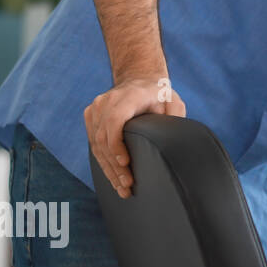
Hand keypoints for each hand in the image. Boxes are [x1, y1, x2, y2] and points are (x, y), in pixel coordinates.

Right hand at [84, 75, 186, 198]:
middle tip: (127, 185)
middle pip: (104, 137)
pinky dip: (103, 161)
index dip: (117, 143)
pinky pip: (93, 143)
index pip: (115, 120)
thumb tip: (175, 142)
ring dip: (108, 168)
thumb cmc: (160, 94)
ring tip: (121, 188)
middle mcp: (107, 101)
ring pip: (96, 144)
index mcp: (129, 96)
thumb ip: (175, 117)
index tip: (125, 163)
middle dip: (115, 165)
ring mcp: (96, 108)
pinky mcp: (90, 117)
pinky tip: (112, 177)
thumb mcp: (173, 101)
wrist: (139, 79)